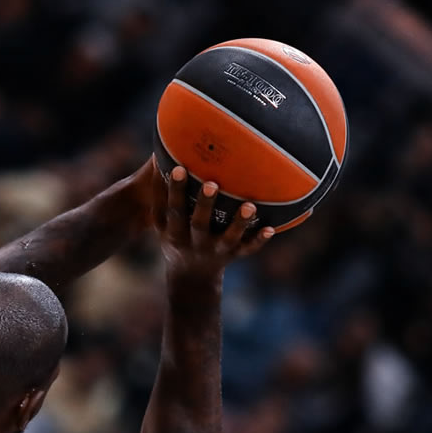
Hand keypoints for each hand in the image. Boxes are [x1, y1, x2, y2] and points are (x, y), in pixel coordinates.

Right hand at [158, 166, 273, 279]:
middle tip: (211, 184)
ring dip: (239, 223)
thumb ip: (161, 195)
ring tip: (249, 205)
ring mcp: (216, 250)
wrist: (191, 277)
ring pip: (229, 238)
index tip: (178, 168)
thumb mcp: (161, 223)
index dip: (175, 190)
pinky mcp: (233, 255)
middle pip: (199, 224)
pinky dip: (259, 240)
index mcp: (175, 233)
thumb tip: (161, 155)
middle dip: (205, 204)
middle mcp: (195, 243)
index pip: (173, 210)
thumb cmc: (175, 236)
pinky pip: (248, 250)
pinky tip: (271, 228)